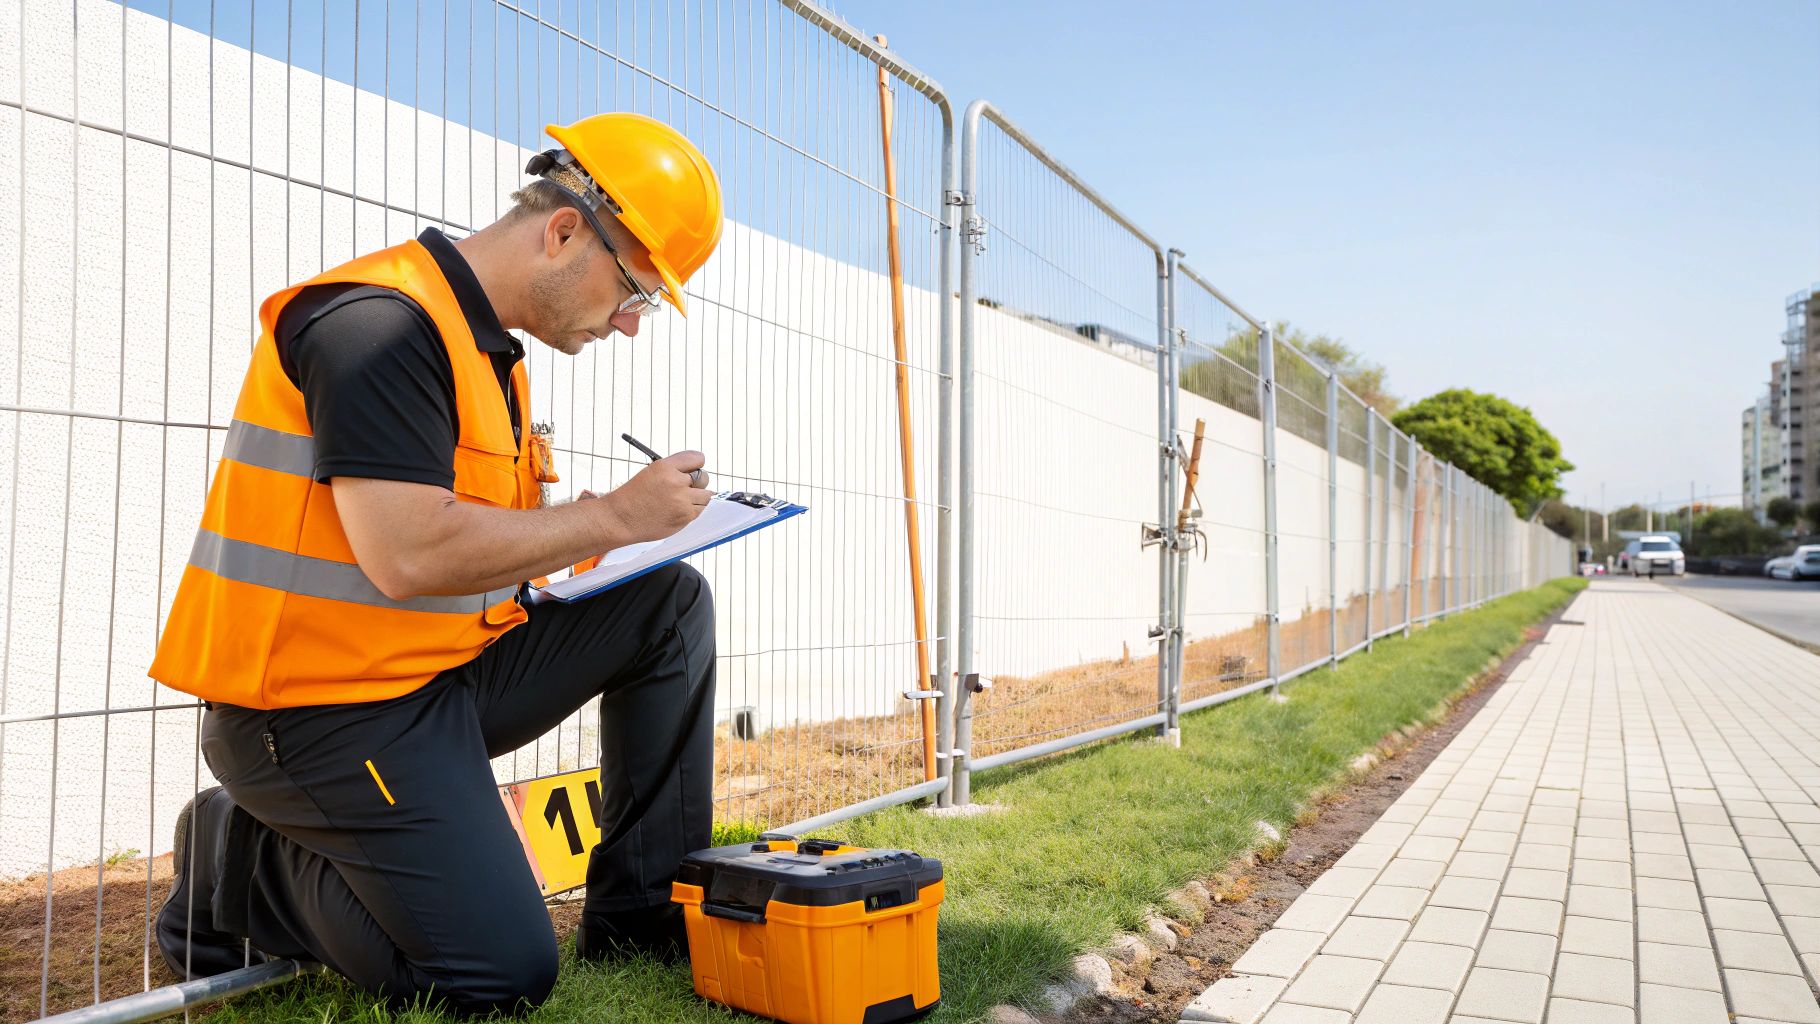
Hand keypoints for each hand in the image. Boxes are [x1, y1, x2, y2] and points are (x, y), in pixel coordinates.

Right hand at [593, 451, 710, 545]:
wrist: (621, 519)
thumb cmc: (633, 497)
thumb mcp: (651, 473)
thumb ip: (674, 471)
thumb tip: (695, 473)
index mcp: (665, 467)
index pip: (697, 458)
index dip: (696, 465)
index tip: (694, 469)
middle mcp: (675, 482)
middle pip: (704, 478)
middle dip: (697, 483)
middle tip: (686, 488)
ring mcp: (682, 500)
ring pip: (706, 496)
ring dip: (697, 499)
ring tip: (680, 502)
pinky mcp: (685, 516)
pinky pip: (700, 511)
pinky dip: (693, 511)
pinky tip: (677, 511)